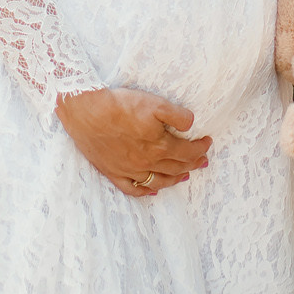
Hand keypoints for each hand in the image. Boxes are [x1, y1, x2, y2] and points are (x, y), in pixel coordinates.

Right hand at [57, 88, 211, 198]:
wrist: (85, 112)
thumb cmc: (120, 105)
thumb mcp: (154, 103)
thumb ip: (177, 115)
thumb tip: (191, 125)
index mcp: (159, 146)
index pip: (188, 151)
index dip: (201, 148)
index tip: (207, 142)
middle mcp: (146, 162)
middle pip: (176, 167)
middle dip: (193, 164)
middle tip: (203, 161)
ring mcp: (129, 170)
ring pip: (158, 180)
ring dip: (174, 178)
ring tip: (185, 176)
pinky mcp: (112, 172)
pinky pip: (132, 189)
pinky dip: (145, 191)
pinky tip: (152, 190)